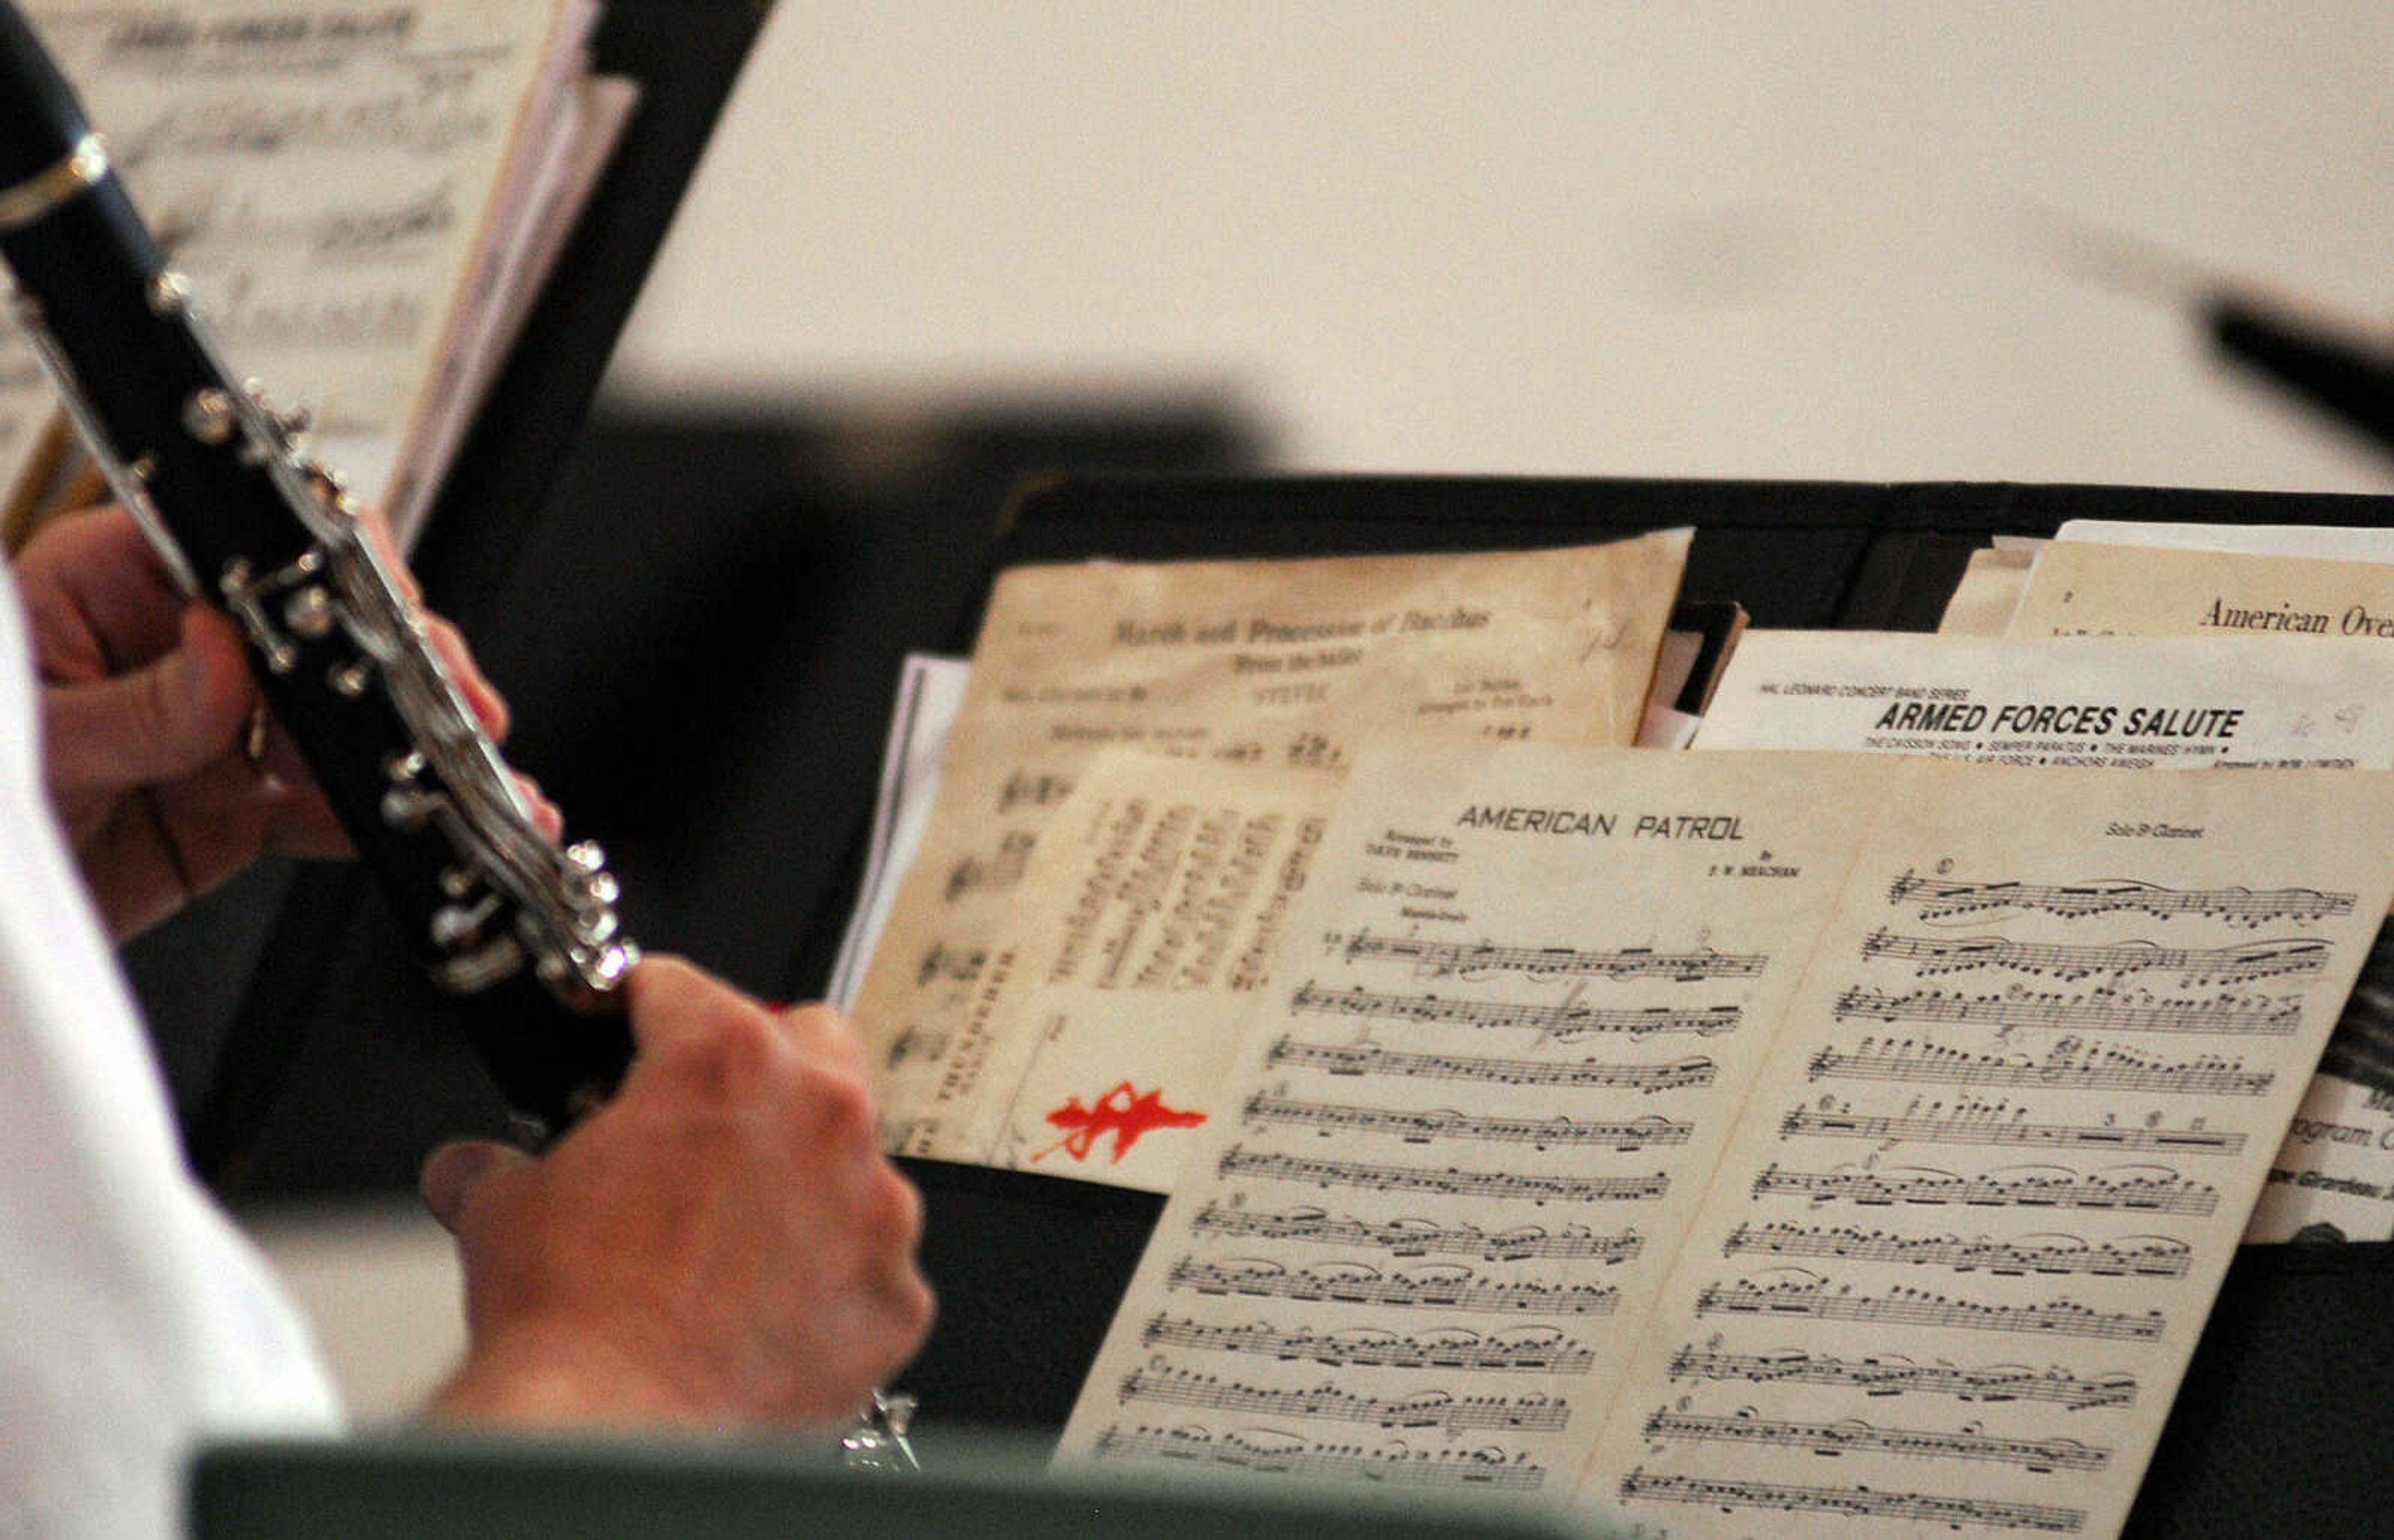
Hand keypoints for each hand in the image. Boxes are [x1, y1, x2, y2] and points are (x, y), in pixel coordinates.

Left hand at [14, 503, 517, 937]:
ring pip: (339, 721)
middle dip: (401, 663)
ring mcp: (215, 731)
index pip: (239, 543)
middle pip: (315, 631)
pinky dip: (384, 824)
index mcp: (113, 585)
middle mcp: (177, 648)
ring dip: (414, 746)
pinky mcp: (233, 810)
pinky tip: (430, 831)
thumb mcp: (26, 746)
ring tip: (469, 775)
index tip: (379, 605)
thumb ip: (132, 705)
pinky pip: (323, 810)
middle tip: (453, 701)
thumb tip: (225, 652)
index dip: (324, 563)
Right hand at [419, 957, 933, 1429]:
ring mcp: (872, 1204)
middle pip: (810, 1040)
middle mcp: (819, 1114)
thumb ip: (502, 1165)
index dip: (646, 1006)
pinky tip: (770, 1304)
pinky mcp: (895, 1291)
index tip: (638, 1021)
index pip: (685, 987)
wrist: (611, 1426)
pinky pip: (873, 1260)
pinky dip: (830, 1274)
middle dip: (758, 1064)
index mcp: (725, 1060)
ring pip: (855, 1153)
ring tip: (732, 1230)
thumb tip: (474, 1169)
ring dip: (802, 1176)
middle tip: (703, 1114)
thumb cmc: (571, 1317)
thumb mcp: (509, 1207)